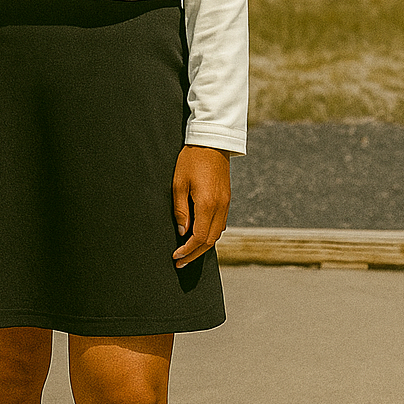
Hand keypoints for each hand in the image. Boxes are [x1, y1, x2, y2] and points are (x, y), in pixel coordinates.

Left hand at [172, 145, 230, 267]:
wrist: (212, 141)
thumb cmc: (192, 160)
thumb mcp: (178, 184)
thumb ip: (181, 211)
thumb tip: (183, 233)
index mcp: (207, 204)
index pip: (199, 238)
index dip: (187, 251)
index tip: (176, 257)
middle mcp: (220, 207)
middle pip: (210, 241)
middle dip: (195, 254)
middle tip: (180, 262)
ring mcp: (226, 203)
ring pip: (217, 234)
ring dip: (203, 246)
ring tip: (188, 252)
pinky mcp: (227, 199)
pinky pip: (220, 224)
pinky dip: (210, 234)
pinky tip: (199, 236)